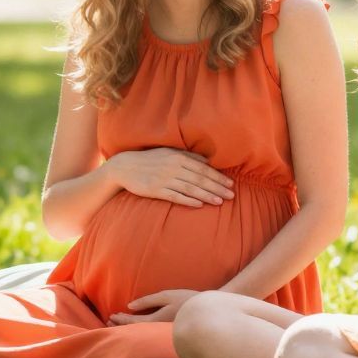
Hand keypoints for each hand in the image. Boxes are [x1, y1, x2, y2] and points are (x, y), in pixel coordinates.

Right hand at [107, 148, 234, 207]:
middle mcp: (173, 167)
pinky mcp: (156, 190)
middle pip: (200, 179)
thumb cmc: (150, 159)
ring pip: (190, 188)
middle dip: (217, 187)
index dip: (218, 177)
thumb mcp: (169, 152)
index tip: (230, 184)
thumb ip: (188, 156)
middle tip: (232, 195)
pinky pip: (175, 196)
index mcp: (178, 157)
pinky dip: (188, 200)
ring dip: (206, 195)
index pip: (203, 168)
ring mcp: (164, 179)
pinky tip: (199, 205)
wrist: (125, 167)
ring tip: (220, 202)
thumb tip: (208, 161)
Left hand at [109, 288, 198, 324]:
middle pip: (135, 330)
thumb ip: (148, 301)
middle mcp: (158, 330)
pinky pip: (148, 332)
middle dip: (121, 325)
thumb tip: (130, 306)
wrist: (208, 312)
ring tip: (118, 322)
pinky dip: (138, 328)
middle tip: (109, 321)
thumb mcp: (167, 296)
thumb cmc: (187, 301)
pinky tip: (135, 325)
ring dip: (128, 327)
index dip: (121, 319)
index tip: (112, 315)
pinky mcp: (167, 332)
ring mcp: (163, 332)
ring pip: (141, 332)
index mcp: (157, 320)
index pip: (134, 323)